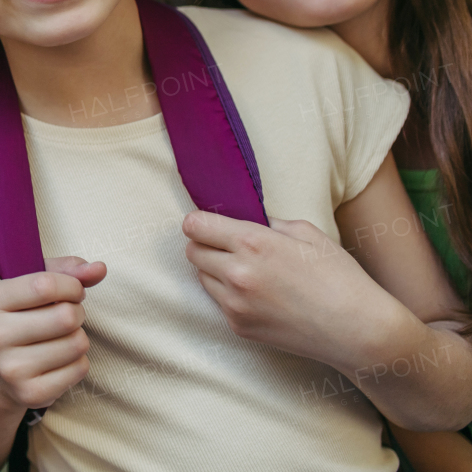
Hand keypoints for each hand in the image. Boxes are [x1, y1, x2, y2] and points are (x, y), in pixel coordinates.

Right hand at [0, 256, 106, 410]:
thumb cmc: (23, 317)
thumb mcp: (34, 285)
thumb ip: (67, 270)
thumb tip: (99, 268)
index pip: (45, 285)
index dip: (71, 285)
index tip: (72, 290)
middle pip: (66, 316)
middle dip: (77, 312)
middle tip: (66, 316)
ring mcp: (11, 368)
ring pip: (77, 343)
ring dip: (78, 337)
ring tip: (60, 338)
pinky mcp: (30, 393)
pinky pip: (79, 369)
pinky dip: (78, 362)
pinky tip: (59, 360)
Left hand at [182, 211, 393, 364]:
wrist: (358, 331)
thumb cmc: (339, 277)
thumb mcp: (308, 233)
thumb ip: (269, 223)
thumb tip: (245, 219)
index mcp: (253, 243)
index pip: (195, 226)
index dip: (199, 222)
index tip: (208, 224)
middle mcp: (237, 272)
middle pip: (192, 251)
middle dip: (205, 245)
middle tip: (229, 247)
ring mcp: (235, 303)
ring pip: (202, 276)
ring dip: (215, 270)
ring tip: (248, 272)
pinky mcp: (238, 326)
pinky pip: (218, 301)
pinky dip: (229, 295)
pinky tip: (258, 295)